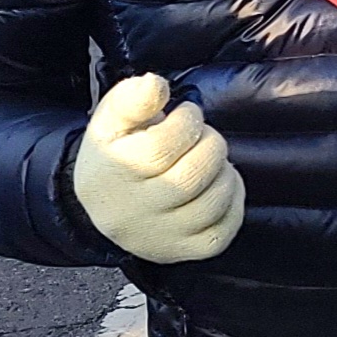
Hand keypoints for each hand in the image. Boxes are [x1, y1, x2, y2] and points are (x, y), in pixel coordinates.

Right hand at [72, 73, 244, 263]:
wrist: (104, 203)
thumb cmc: (117, 150)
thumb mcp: (113, 117)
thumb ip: (133, 96)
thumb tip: (155, 85)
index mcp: (114, 173)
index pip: (163, 147)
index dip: (188, 121)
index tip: (187, 114)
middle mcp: (134, 212)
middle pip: (193, 175)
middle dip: (211, 144)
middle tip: (202, 137)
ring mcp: (159, 237)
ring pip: (212, 204)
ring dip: (224, 172)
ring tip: (209, 161)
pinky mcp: (180, 252)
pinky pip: (221, 234)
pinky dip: (232, 204)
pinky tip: (218, 186)